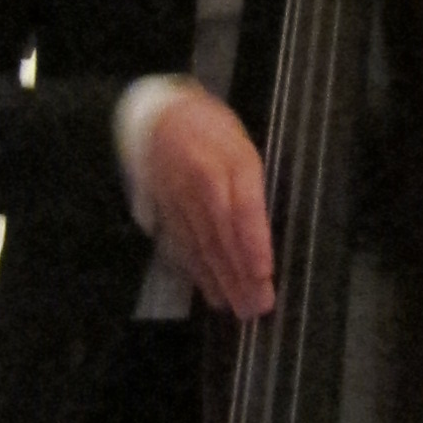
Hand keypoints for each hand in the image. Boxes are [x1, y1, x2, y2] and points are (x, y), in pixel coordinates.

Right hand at [143, 85, 276, 316]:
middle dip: (239, 274)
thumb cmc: (213, 130)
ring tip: (238, 308)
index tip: (263, 273)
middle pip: (223, 234)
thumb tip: (264, 237)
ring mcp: (179, 199)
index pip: (243, 207)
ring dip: (220, 280)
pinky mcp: (165, 210)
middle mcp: (203, 183)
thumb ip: (253, 188)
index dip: (252, 242)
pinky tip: (211, 292)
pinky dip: (198, 271)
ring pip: (202, 244)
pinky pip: (183, 244)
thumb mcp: (243, 148)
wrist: (158, 115)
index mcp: (231, 162)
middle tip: (257, 307)